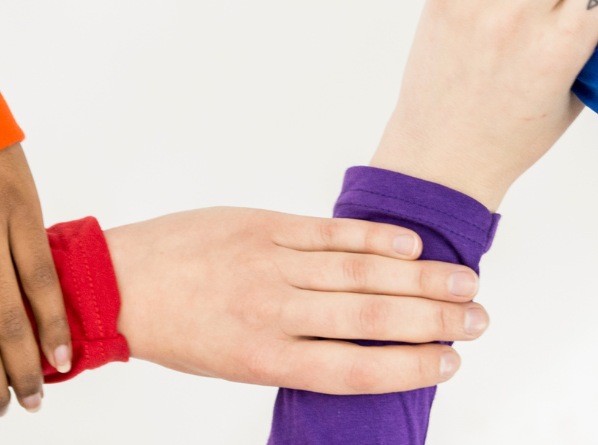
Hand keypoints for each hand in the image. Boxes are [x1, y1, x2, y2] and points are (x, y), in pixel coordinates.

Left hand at [105, 207, 483, 392]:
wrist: (118, 282)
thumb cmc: (177, 328)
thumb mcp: (236, 360)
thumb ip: (295, 350)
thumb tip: (361, 349)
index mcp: (264, 358)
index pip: (353, 370)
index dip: (408, 368)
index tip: (450, 363)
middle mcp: (272, 312)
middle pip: (369, 319)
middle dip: (433, 321)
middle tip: (479, 320)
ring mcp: (269, 264)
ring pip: (358, 273)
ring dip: (420, 279)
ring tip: (465, 283)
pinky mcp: (262, 227)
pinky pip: (328, 233)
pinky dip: (374, 238)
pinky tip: (412, 246)